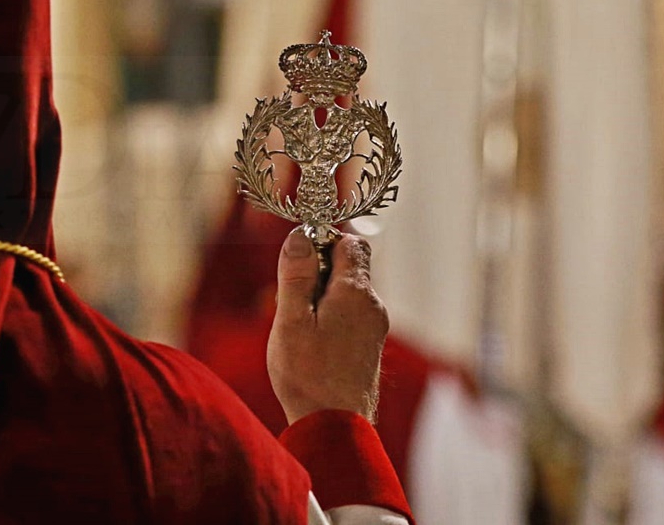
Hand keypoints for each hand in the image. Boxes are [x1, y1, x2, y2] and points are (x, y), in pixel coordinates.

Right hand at [267, 229, 387, 424]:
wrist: (334, 428)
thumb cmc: (308, 375)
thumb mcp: (292, 319)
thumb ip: (297, 275)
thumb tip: (300, 236)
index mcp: (356, 293)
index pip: (350, 243)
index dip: (322, 243)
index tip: (297, 263)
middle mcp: (372, 306)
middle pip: (347, 268)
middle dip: (316, 274)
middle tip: (290, 300)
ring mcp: (374, 328)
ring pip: (346, 294)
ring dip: (320, 299)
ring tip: (297, 328)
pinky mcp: (368, 347)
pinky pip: (349, 316)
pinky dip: (328, 318)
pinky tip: (310, 343)